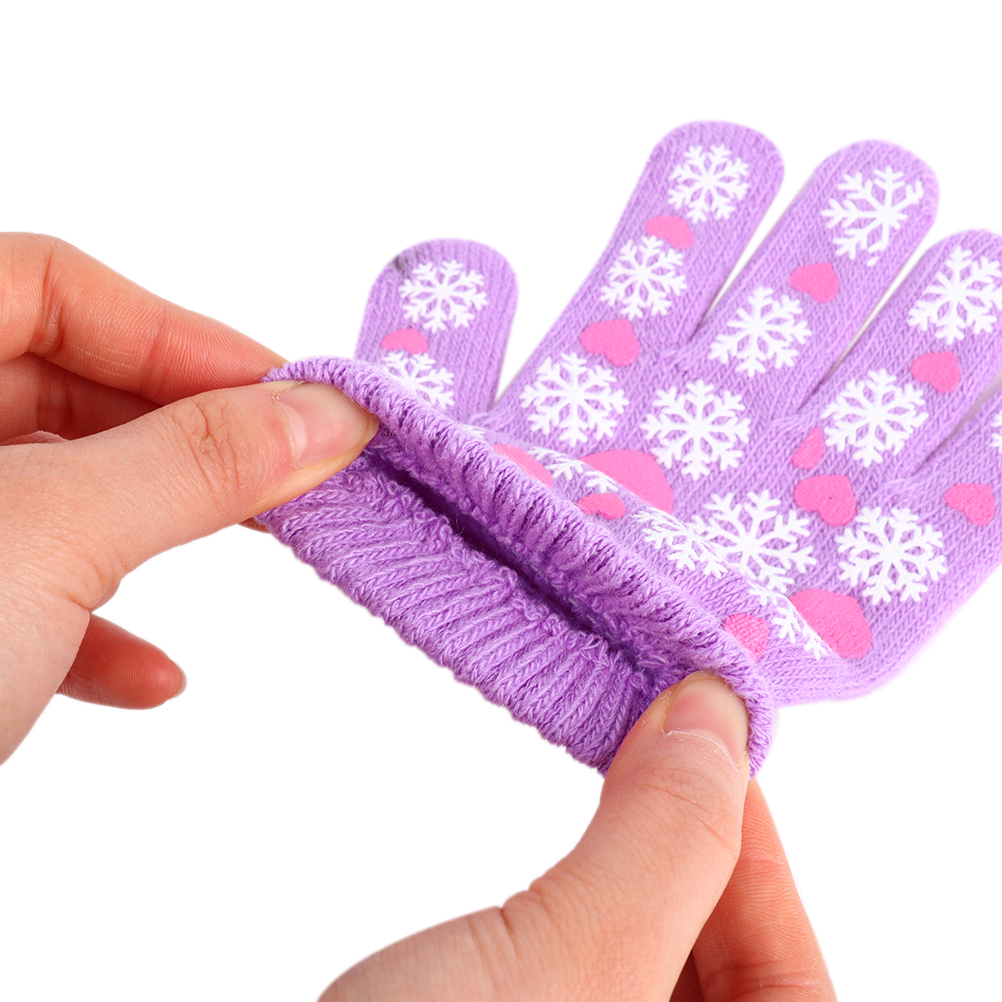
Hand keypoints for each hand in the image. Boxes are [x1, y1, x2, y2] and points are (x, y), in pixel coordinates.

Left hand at [0, 233, 376, 763]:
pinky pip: (20, 589)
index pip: (52, 284)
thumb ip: (196, 464)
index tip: (296, 400)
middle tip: (295, 470)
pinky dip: (94, 626)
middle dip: (188, 436)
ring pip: (54, 489)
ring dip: (158, 527)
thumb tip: (328, 419)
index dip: (183, 337)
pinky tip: (148, 675)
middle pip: (62, 383)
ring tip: (258, 545)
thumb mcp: (49, 536)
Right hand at [321, 674, 834, 1000]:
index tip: (714, 747)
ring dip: (653, 888)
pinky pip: (600, 1000)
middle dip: (704, 864)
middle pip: (738, 987)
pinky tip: (573, 889)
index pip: (798, 991)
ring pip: (663, 989)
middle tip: (659, 751)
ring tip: (622, 794)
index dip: (765, 860)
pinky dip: (599, 930)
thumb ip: (663, 843)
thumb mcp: (565, 970)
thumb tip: (715, 721)